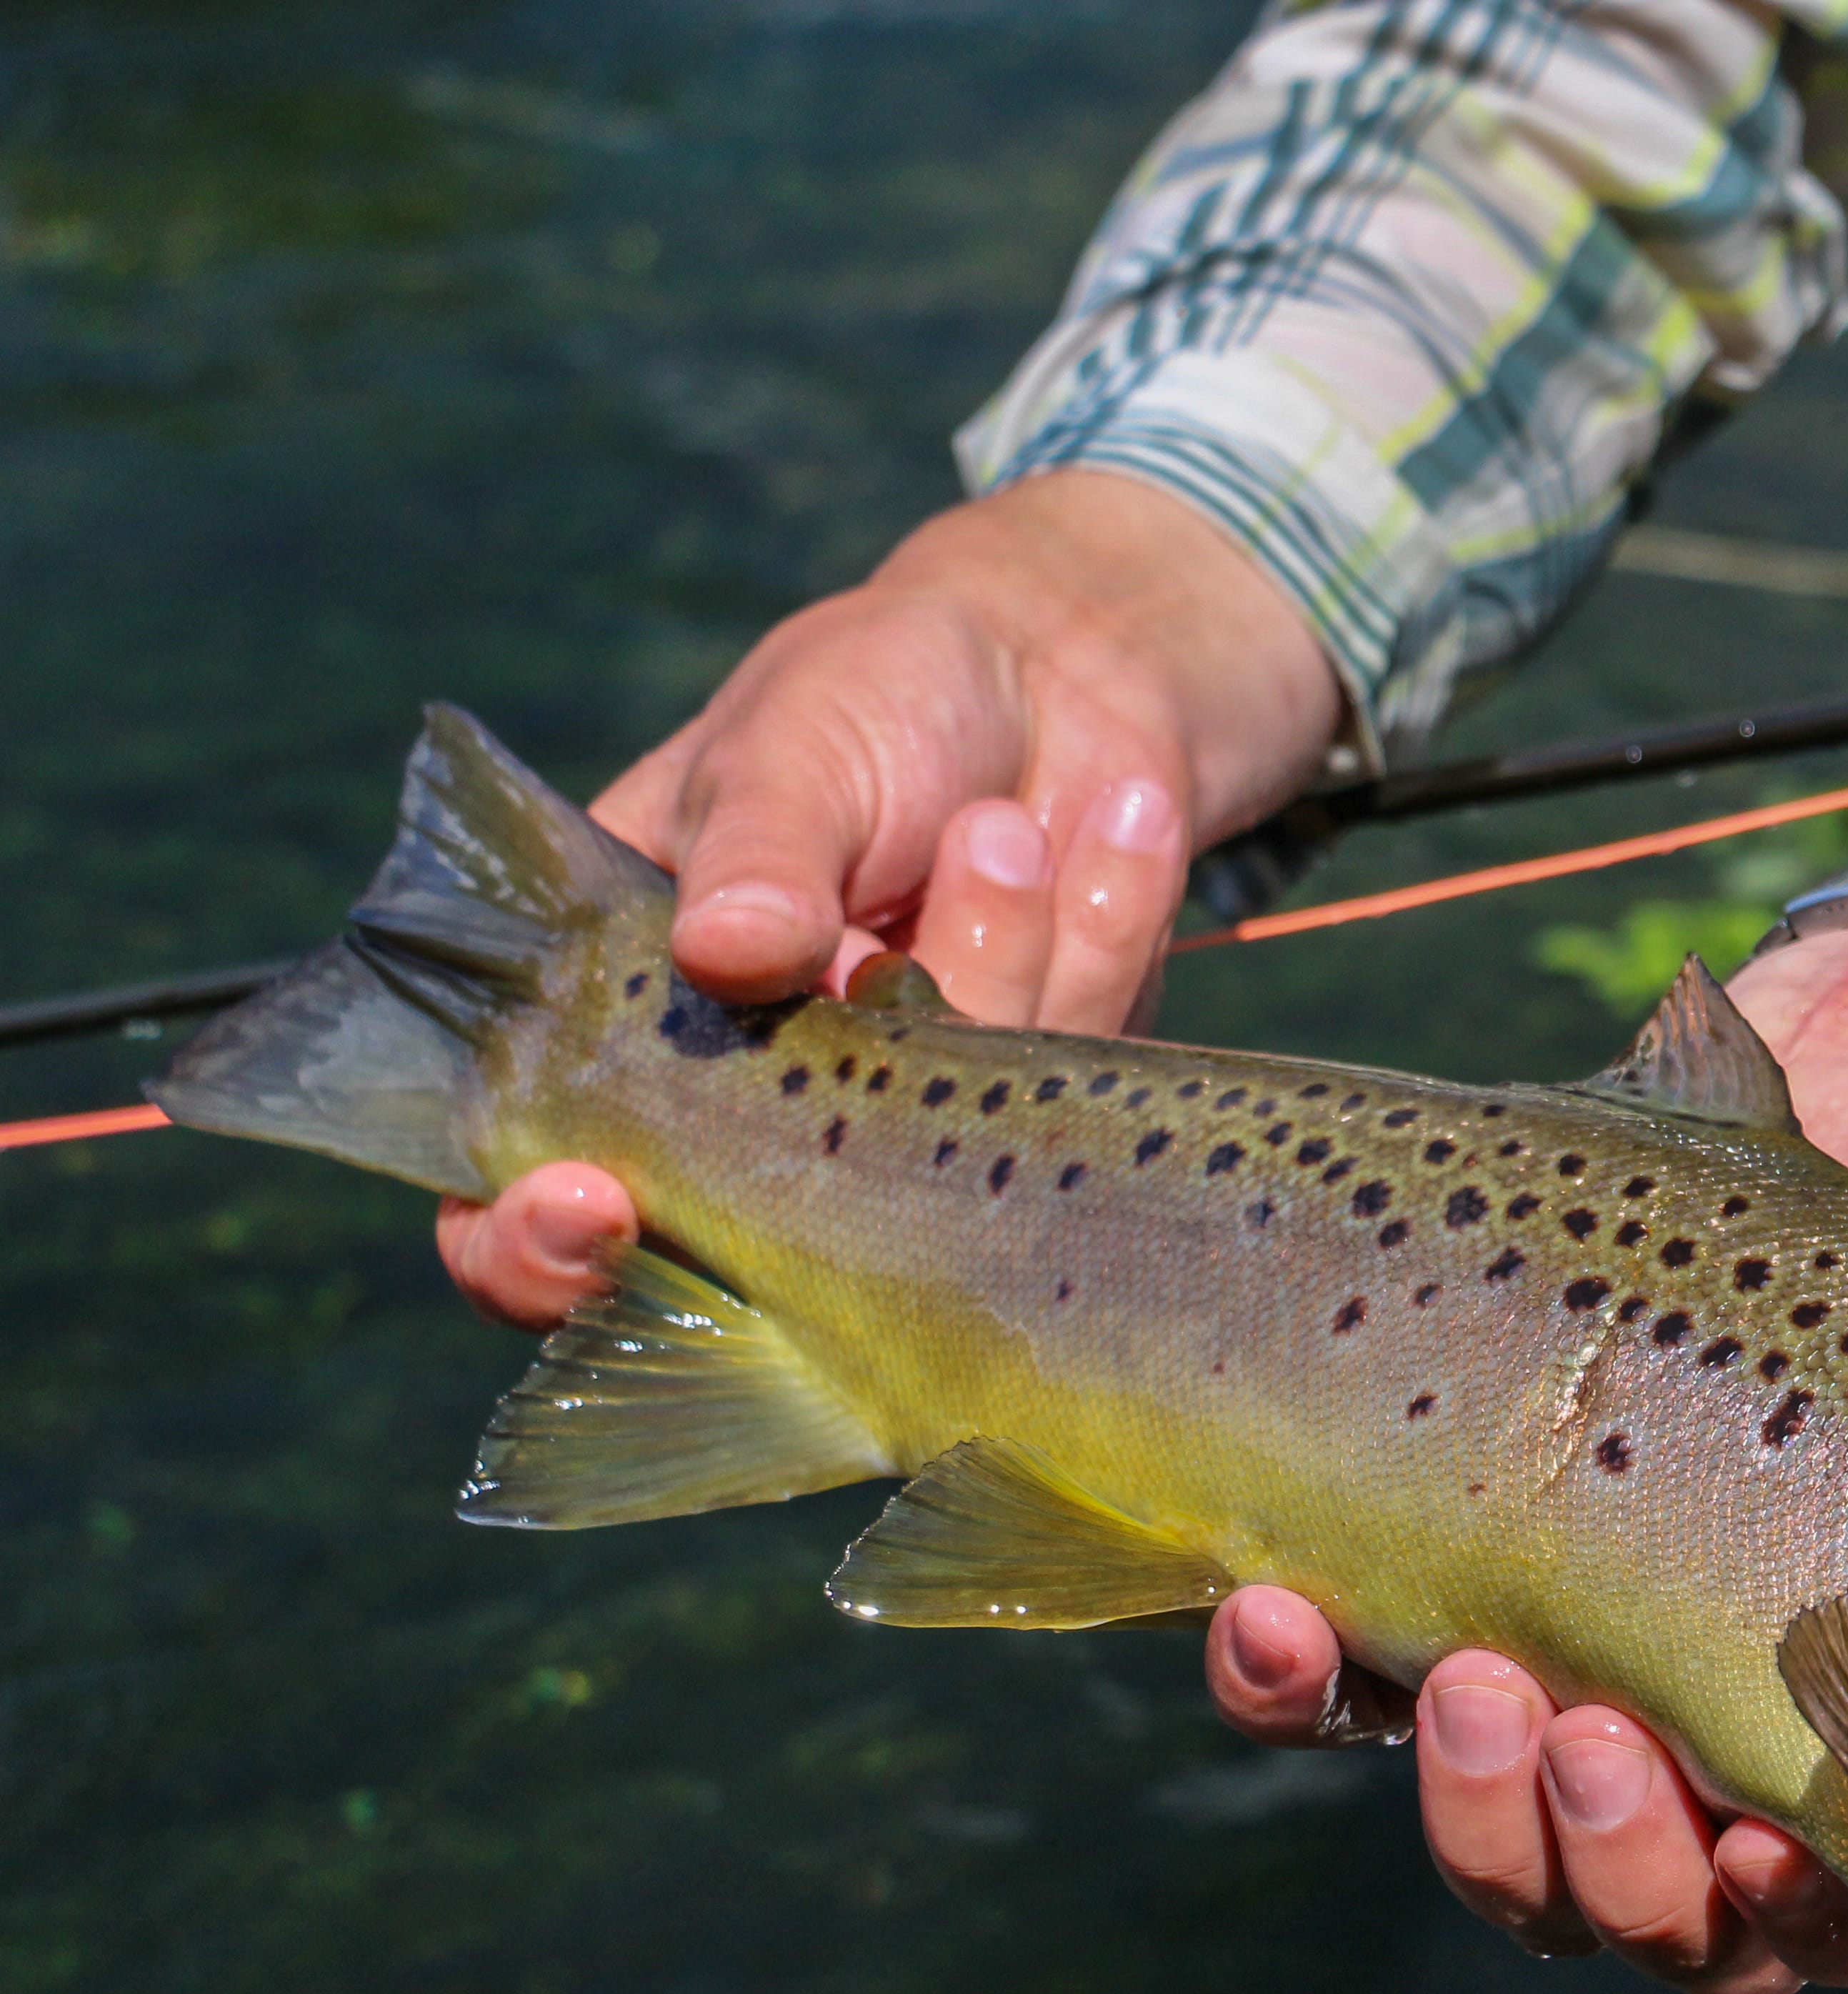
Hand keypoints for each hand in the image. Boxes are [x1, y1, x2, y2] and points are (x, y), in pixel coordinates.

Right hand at [437, 468, 1341, 1324]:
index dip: (525, 1241)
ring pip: (939, 1144)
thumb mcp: (792, 749)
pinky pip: (1074, 1071)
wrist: (1062, 675)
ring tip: (1005, 823)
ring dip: (992, 954)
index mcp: (617, 1019)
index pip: (518, 1184)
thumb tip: (729, 951)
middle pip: (732, 1248)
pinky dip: (1098, 935)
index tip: (588, 1205)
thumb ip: (757, 854)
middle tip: (861, 1012)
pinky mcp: (1036, 1107)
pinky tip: (1114, 824)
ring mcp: (900, 1124)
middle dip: (792, 1194)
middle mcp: (751, 1108)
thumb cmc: (878, 697)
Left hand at [1209, 924, 1847, 1993]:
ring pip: (1486, 1840)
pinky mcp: (1434, 1575)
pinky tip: (1274, 1613)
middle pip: (1631, 1917)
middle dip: (1599, 1865)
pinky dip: (1287, 1685)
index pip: (1811, 1927)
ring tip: (1475, 1688)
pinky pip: (1330, 1694)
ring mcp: (1566, 1675)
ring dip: (1466, 1803)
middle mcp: (1712, 1755)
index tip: (1770, 1851)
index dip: (1777, 1924)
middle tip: (1590, 1740)